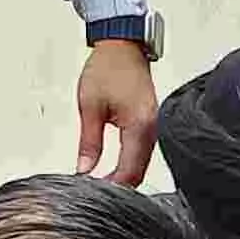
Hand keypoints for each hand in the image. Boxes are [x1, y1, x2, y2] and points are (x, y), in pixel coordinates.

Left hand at [74, 40, 157, 181]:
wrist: (123, 46)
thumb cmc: (108, 68)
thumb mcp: (90, 107)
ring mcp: (155, 126)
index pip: (129, 172)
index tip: (94, 192)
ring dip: (124, 176)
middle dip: (119, 186)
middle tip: (95, 192)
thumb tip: (84, 169)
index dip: (112, 187)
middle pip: (139, 172)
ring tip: (102, 182)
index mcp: (139, 126)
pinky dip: (130, 164)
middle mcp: (152, 129)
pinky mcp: (152, 123)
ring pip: (142, 164)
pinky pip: (144, 152)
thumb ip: (89, 143)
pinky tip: (115, 168)